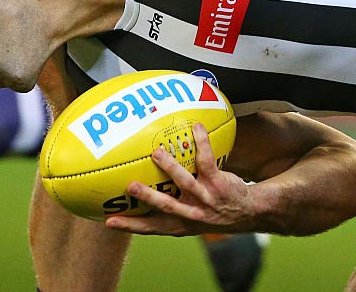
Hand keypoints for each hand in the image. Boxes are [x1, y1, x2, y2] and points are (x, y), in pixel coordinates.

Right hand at [105, 123, 255, 236]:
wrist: (247, 212)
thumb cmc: (212, 211)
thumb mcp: (191, 219)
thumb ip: (170, 210)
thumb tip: (141, 192)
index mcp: (179, 224)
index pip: (152, 227)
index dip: (130, 225)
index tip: (109, 222)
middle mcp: (191, 214)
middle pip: (166, 206)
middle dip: (148, 197)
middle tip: (130, 185)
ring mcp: (205, 199)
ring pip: (184, 182)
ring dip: (170, 167)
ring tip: (156, 152)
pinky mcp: (217, 183)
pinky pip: (206, 160)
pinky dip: (201, 142)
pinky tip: (196, 128)